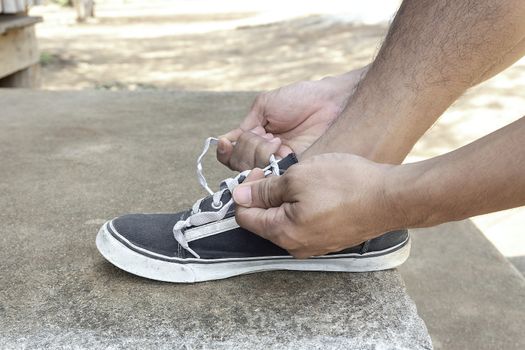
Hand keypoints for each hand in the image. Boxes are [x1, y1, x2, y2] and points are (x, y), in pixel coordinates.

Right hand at [217, 68, 367, 170]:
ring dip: (260, 153)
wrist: (329, 103)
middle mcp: (264, 156)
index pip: (231, 154)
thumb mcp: (265, 106)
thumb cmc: (300, 99)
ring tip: (279, 142)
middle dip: (248, 148)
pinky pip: (270, 176)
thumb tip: (226, 142)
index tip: (226, 142)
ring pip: (251, 171)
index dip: (225, 151)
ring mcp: (277, 166)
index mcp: (257, 139)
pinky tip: (282, 150)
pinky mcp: (292, 172)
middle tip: (269, 136)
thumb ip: (245, 125)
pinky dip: (270, 161)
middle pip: (238, 165)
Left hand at [232, 153, 403, 257]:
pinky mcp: (331, 240)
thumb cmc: (344, 185)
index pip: (244, 216)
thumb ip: (264, 190)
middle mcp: (296, 247)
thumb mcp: (297, 178)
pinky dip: (303, 207)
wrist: (391, 198)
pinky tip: (318, 191)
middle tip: (281, 172)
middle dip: (265, 195)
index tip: (260, 171)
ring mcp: (315, 246)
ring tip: (303, 180)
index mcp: (283, 233)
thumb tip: (238, 196)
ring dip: (285, 200)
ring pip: (286, 221)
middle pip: (265, 220)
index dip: (246, 191)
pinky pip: (305, 224)